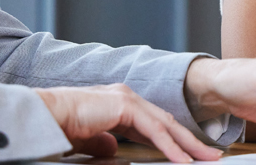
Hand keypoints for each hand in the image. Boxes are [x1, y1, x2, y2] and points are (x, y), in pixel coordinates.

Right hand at [35, 84, 223, 162]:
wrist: (45, 116)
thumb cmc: (61, 126)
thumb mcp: (89, 139)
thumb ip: (103, 142)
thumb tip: (113, 150)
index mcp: (120, 104)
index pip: (155, 124)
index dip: (173, 139)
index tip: (189, 153)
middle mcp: (127, 97)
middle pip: (167, 122)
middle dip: (190, 140)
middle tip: (211, 155)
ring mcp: (128, 98)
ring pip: (166, 126)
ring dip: (188, 145)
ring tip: (205, 159)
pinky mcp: (125, 106)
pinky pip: (155, 131)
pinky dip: (171, 147)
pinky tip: (183, 160)